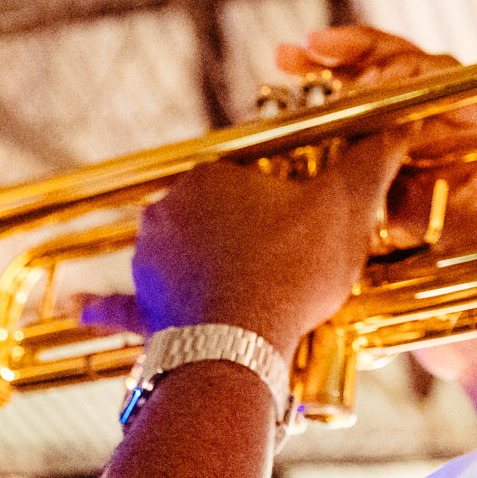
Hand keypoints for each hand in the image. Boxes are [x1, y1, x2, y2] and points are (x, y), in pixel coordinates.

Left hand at [117, 128, 407, 357]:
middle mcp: (168, 211)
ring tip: (248, 294)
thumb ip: (371, 162)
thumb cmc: (291, 272)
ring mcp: (151, 261)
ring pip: (182, 256)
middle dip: (246, 234)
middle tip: (288, 263)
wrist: (240, 349)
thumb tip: (396, 128)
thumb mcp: (344, 209)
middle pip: (217, 215)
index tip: (307, 223)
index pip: (251, 175)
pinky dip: (104, 306)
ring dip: (204, 269)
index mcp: (210, 177)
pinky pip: (122, 304)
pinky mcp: (146, 307)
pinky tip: (80, 307)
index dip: (285, 200)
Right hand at [279, 28, 476, 388]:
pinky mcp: (394, 187)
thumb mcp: (451, 253)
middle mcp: (454, 145)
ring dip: (332, 81)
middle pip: (401, 79)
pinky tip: (286, 119)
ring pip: (376, 105)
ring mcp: (423, 164)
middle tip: (297, 52)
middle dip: (349, 58)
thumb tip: (368, 173)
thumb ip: (418, 213)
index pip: (439, 78)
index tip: (345, 65)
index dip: (390, 61)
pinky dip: (325, 127)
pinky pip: (358, 144)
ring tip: (285, 63)